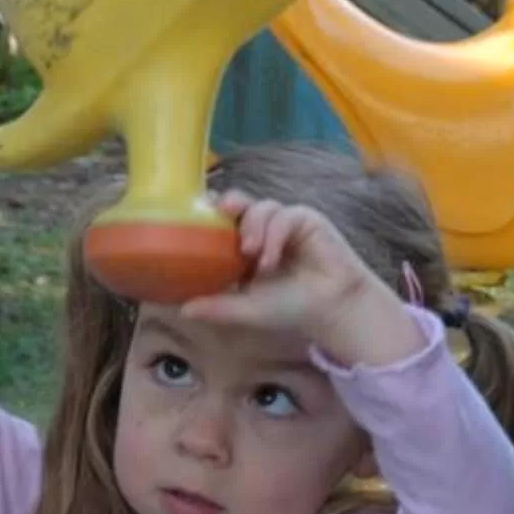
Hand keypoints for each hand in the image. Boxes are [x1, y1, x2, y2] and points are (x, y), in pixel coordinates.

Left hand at [183, 195, 419, 367]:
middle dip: (226, 204)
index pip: (222, 222)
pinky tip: (271, 259)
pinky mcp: (306, 220)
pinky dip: (274, 235)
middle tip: (219, 210)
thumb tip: (182, 309)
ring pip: (261, 207)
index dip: (206, 215)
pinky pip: (283, 215)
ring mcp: (284, 223)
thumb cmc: (291, 309)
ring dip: (253, 226)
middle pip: (239, 203)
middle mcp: (263, 230)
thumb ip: (219, 306)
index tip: (187, 214)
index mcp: (245, 246)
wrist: (331, 310)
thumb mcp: (247, 309)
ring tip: (250, 253)